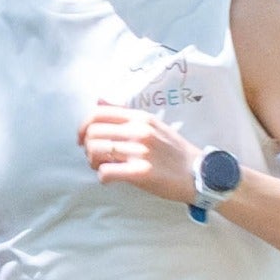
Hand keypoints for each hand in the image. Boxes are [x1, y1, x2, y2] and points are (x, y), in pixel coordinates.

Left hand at [78, 104, 198, 201]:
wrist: (197, 173)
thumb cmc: (173, 151)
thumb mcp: (152, 124)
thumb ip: (125, 114)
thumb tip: (98, 100)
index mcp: (140, 117)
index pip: (98, 114)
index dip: (83, 127)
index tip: (82, 140)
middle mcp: (139, 131)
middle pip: (93, 134)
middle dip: (87, 148)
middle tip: (96, 158)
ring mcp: (140, 151)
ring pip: (96, 152)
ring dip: (93, 163)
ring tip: (103, 167)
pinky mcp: (141, 173)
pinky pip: (106, 172)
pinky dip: (103, 177)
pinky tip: (111, 179)